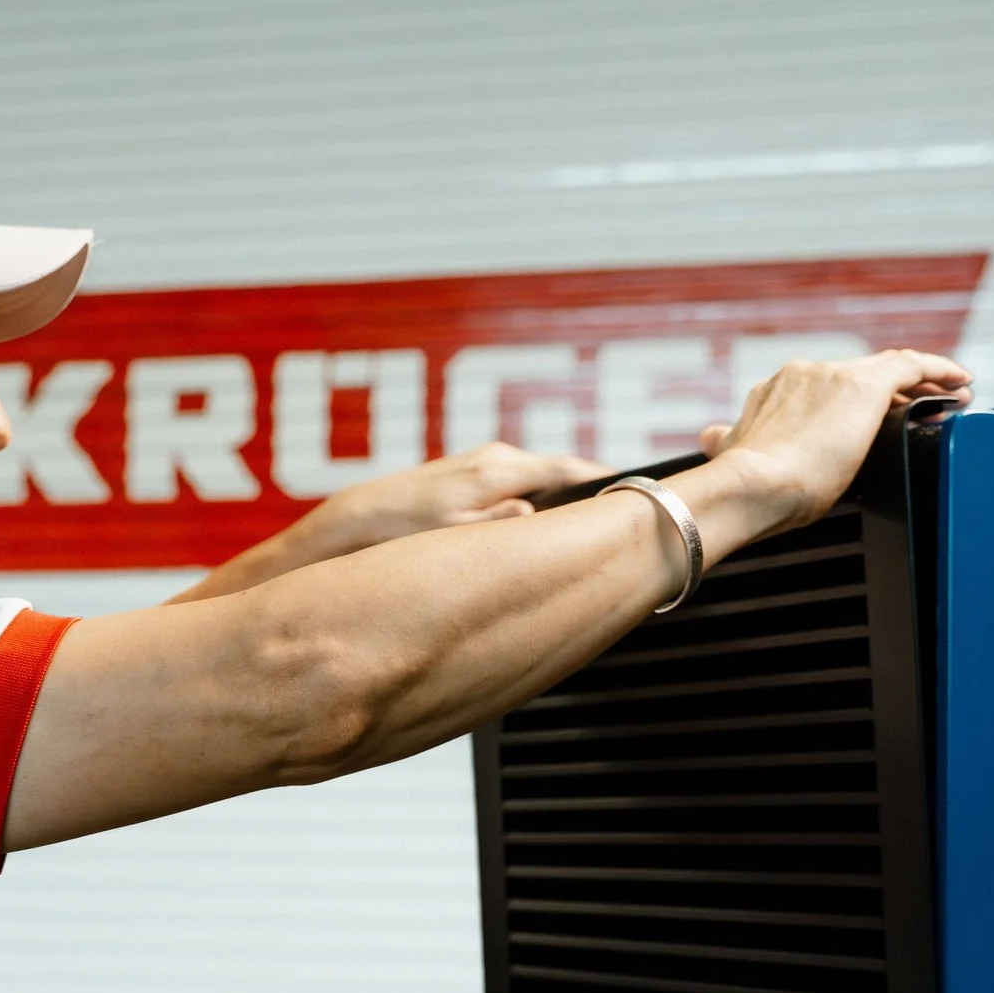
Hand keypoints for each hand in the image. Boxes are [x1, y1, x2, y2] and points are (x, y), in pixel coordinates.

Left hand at [311, 444, 611, 552]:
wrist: (355, 521)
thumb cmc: (402, 529)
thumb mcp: (458, 534)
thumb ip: (503, 523)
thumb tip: (535, 516)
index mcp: (500, 469)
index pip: (570, 468)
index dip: (607, 479)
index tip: (639, 490)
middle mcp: (495, 458)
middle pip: (558, 474)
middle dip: (588, 493)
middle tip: (622, 514)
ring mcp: (481, 464)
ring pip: (537, 483)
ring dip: (559, 501)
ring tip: (585, 525)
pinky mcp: (468, 476)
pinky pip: (516, 488)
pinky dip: (533, 504)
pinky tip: (535, 528)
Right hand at [694, 350, 971, 529]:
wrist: (752, 487)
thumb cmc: (746, 488)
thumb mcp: (735, 457)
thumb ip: (728, 440)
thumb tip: (711, 436)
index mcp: (774, 392)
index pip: (822, 387)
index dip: (848, 399)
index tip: (865, 417)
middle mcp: (803, 376)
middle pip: (857, 376)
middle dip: (889, 395)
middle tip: (918, 411)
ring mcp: (833, 377)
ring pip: (886, 373)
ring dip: (918, 386)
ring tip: (946, 400)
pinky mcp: (864, 386)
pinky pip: (913, 365)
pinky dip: (940, 370)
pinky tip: (962, 384)